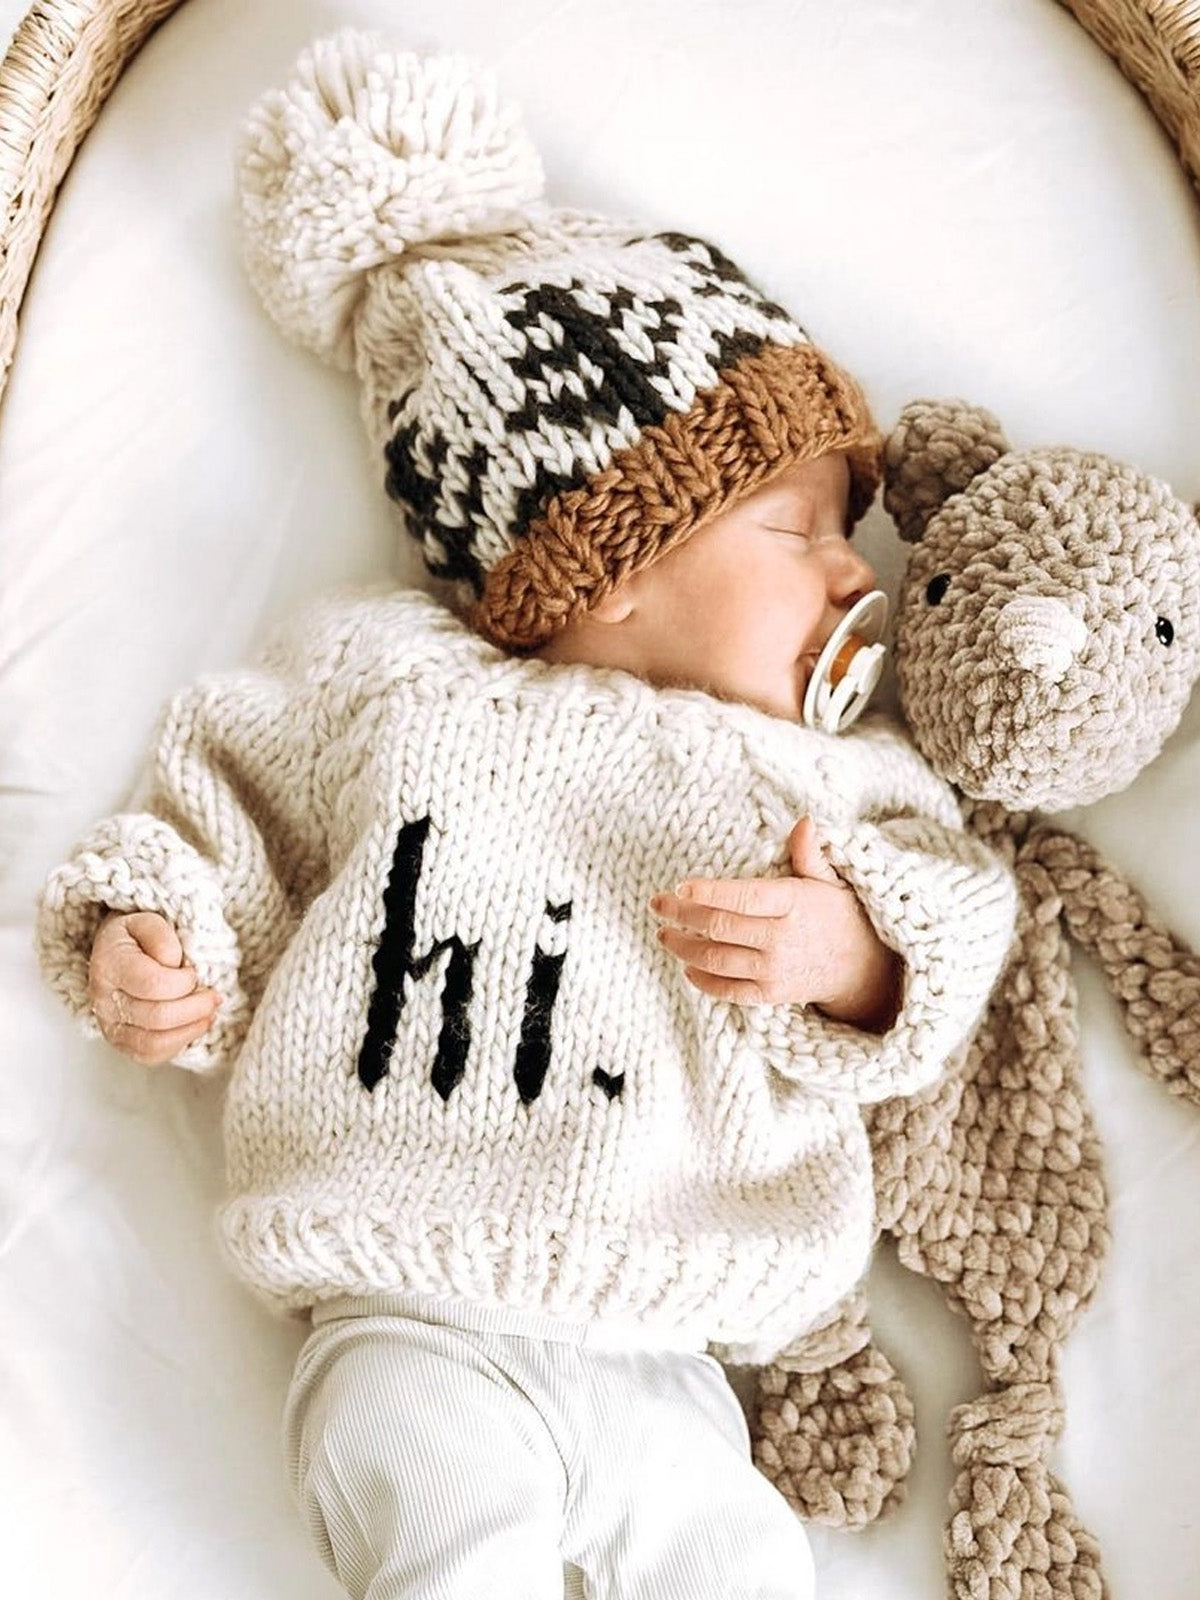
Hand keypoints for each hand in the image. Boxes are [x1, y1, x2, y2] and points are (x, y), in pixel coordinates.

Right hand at [88, 910, 219, 1064]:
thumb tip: (173, 963)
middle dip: (195, 1008)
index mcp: (108, 965)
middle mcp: (104, 1000)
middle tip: (214, 996)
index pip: (152, 984)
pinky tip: (193, 1026)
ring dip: (190, 1029)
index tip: (194, 972)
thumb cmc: (137, 936)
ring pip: (153, 1043)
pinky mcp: (121, 1042)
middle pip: (156, 1017)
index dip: (183, 981)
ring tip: (209, 1013)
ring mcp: (109, 1025)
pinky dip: (178, 1044)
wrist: (117, 951)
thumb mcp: (147, 919)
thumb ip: (161, 935)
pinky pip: (150, 1056)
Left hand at [650, 817, 902, 1031]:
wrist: (863, 967)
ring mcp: (774, 969)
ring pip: (716, 959)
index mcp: (792, 903)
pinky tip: (688, 967)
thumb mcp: (830, 879)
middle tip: (658, 905)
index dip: (706, 892)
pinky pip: (728, 990)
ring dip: (683, 947)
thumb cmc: (840, 915)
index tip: (679, 887)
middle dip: (681, 915)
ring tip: (665, 934)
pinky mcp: (771, 994)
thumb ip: (809, 853)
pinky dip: (703, 981)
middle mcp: (781, 938)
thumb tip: (804, 821)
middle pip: (718, 926)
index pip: (741, 896)